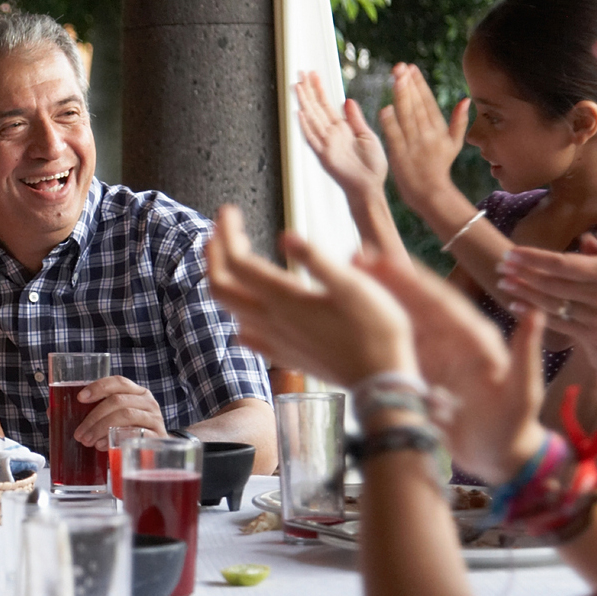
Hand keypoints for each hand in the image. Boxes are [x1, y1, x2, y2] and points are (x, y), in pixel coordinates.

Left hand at [73, 377, 165, 449]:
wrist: (155, 453)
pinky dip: (115, 439)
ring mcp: (154, 419)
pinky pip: (134, 433)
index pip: (118, 382)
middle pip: (118, 401)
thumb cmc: (130, 433)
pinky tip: (102, 446)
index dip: (98, 387)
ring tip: (88, 441)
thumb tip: (63, 413)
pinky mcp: (157, 437)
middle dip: (94, 417)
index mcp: (137, 393)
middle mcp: (148, 402)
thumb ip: (99, 412)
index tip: (80, 398)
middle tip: (79, 434)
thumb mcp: (117, 417)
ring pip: (125, 415)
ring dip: (101, 428)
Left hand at [205, 204, 414, 385]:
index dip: (226, 234)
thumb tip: (285, 235)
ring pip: (231, 311)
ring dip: (223, 280)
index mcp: (285, 299)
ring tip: (230, 261)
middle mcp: (272, 322)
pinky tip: (249, 311)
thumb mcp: (355, 287)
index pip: (238, 262)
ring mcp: (277, 342)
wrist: (383, 385)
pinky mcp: (287, 357)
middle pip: (221, 287)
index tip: (227, 210)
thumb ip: (317, 260)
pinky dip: (240, 314)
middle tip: (219, 231)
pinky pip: (249, 335)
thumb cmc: (378, 331)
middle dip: (213, 255)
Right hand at [295, 70, 387, 201]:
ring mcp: (326, 144)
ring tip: (297, 87)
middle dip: (308, 90)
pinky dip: (305, 126)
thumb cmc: (371, 166)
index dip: (320, 89)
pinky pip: (312, 138)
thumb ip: (356, 119)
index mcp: (342, 129)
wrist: (370, 186)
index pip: (327, 104)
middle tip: (300, 73)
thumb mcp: (367, 136)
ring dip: (304, 103)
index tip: (313, 75)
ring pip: (312, 119)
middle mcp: (331, 134)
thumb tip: (348, 101)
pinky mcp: (324, 155)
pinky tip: (299, 113)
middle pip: (316, 108)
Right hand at [358, 255, 546, 483]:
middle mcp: (453, 338)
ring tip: (347, 275)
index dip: (413, 281)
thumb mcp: (524, 391)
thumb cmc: (514, 424)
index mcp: (475, 337)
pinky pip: (395, 343)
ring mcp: (434, 353)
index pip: (441, 302)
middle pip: (416, 302)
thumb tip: (535, 312)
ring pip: (402, 318)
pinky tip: (352, 315)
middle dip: (387, 279)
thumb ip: (525, 352)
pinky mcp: (420, 370)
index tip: (385, 262)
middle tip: (355, 258)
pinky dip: (375, 327)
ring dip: (377, 297)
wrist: (502, 456)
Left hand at [377, 64, 470, 210]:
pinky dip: (391, 124)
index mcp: (439, 130)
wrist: (430, 192)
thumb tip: (465, 99)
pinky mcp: (401, 155)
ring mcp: (414, 145)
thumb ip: (459, 121)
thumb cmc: (440, 166)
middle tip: (400, 66)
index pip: (428, 103)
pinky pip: (395, 137)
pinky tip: (385, 108)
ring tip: (394, 79)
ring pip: (406, 117)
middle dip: (408, 85)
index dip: (420, 85)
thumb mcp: (455, 144)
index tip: (412, 68)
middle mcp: (427, 135)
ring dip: (400, 97)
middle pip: (416, 106)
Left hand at [495, 199, 596, 389]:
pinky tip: (518, 307)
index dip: (534, 258)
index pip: (563, 263)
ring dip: (523, 293)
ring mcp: (596, 318)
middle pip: (550, 283)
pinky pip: (559, 324)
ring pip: (550, 304)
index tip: (513, 252)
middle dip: (522, 273)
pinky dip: (536, 315)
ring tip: (502, 283)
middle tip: (500, 264)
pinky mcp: (595, 336)